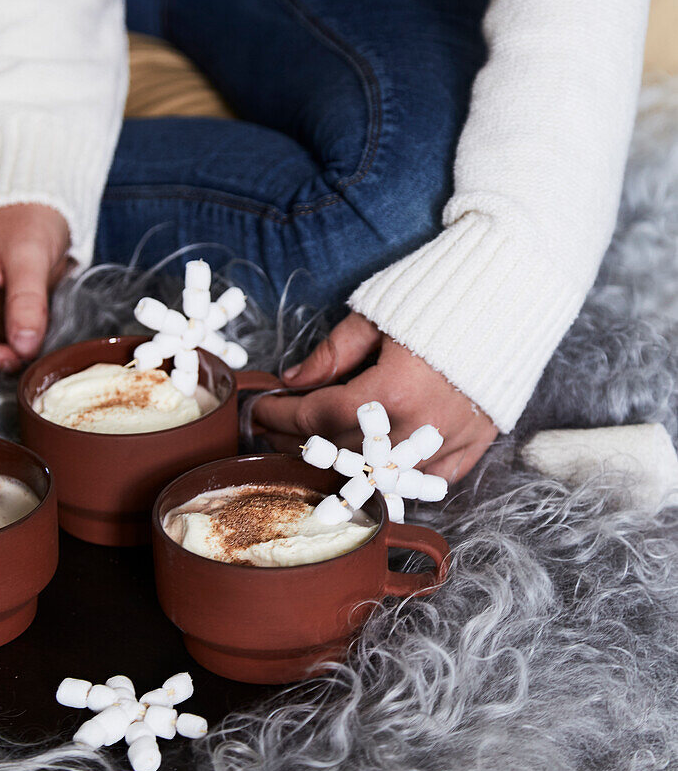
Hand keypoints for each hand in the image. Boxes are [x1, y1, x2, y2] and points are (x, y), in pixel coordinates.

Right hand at [0, 204, 69, 371]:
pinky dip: (24, 345)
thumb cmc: (29, 220)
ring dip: (12, 354)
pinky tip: (41, 342)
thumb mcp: (29, 254)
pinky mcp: (2, 314)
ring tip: (40, 349)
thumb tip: (25, 345)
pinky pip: (8, 340)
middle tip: (30, 357)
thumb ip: (27, 299)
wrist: (48, 210)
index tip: (10, 358)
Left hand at [254, 312, 497, 482]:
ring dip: (343, 465)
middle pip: (342, 450)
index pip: (317, 417)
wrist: (512, 289)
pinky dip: (399, 479)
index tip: (259, 411)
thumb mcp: (374, 317)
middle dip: (301, 442)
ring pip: (381, 473)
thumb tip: (293, 381)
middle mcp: (417, 428)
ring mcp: (449, 441)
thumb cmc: (439, 294)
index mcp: (388, 392)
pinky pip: (429, 481)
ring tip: (315, 451)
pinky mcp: (475, 444)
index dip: (281, 417)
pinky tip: (375, 470)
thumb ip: (331, 355)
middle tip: (274, 433)